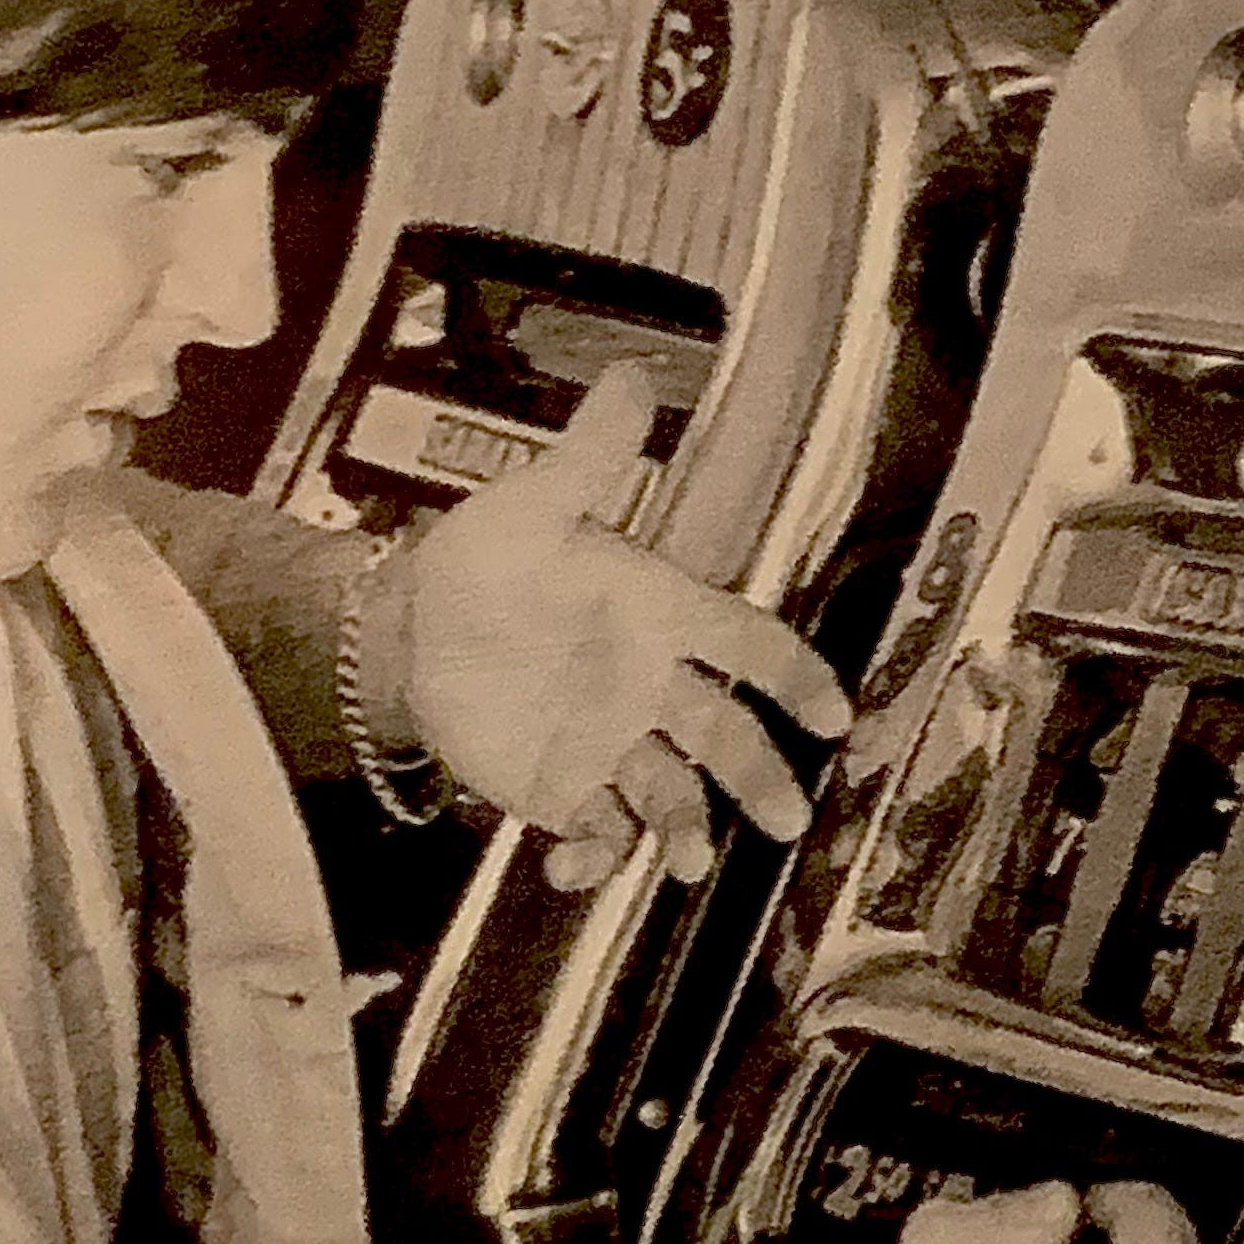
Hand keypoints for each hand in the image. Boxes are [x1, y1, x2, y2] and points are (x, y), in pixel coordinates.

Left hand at [372, 361, 851, 886]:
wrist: (410, 628)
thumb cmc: (483, 560)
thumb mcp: (531, 505)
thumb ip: (590, 458)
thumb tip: (633, 377)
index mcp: (661, 614)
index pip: (747, 644)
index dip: (793, 677)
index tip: (833, 714)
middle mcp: (652, 687)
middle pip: (728, 737)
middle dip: (761, 778)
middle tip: (788, 818)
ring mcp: (613, 744)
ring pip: (674, 795)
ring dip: (690, 830)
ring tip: (692, 861)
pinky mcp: (567, 789)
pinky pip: (600, 832)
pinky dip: (595, 858)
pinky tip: (571, 866)